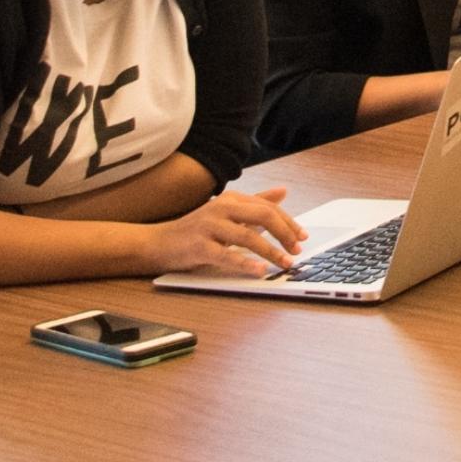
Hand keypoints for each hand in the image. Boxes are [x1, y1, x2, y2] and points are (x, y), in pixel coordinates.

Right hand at [143, 189, 305, 276]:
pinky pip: (226, 255)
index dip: (289, 223)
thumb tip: (283, 191)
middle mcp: (221, 208)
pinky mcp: (198, 246)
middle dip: (286, 234)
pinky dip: (245, 264)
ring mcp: (209, 226)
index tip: (303, 237)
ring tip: (285, 263)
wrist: (157, 243)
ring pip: (249, 237)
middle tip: (298, 250)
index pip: (269, 208)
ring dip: (272, 252)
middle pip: (264, 216)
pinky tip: (260, 270)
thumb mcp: (227, 212)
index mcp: (231, 200)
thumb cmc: (197, 230)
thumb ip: (254, 203)